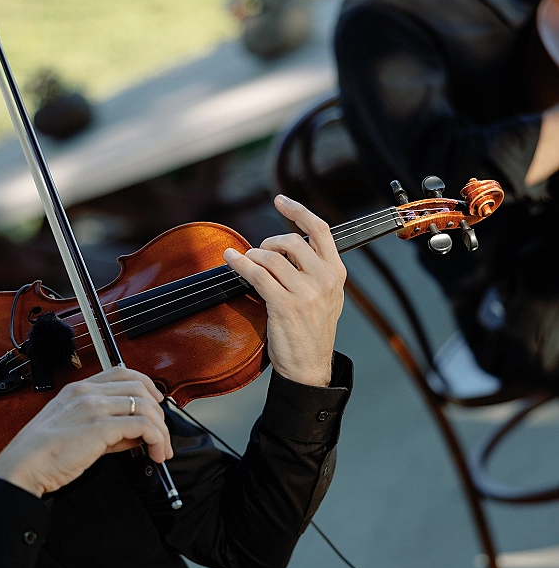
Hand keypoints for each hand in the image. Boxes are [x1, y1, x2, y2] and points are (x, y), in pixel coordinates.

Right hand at [0, 368, 172, 497]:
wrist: (23, 466)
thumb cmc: (42, 452)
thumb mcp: (74, 428)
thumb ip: (106, 427)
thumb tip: (135, 433)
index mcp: (79, 389)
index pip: (123, 373)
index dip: (147, 386)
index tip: (156, 404)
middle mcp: (87, 393)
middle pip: (140, 387)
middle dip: (159, 412)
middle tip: (163, 433)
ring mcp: (94, 407)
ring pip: (145, 406)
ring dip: (161, 429)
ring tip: (161, 450)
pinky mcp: (100, 427)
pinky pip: (142, 426)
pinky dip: (156, 439)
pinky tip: (154, 453)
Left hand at [223, 195, 345, 386]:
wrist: (309, 367)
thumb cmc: (312, 332)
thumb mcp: (327, 297)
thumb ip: (315, 270)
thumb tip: (291, 245)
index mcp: (336, 274)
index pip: (320, 230)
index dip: (298, 210)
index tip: (280, 200)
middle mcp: (324, 280)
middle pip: (291, 241)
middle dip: (268, 243)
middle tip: (259, 253)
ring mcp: (306, 293)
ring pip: (271, 258)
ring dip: (252, 256)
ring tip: (246, 262)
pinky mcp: (284, 305)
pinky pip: (257, 275)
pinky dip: (240, 264)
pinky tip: (231, 260)